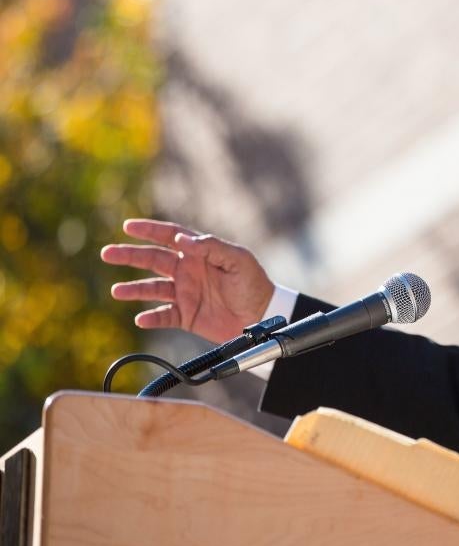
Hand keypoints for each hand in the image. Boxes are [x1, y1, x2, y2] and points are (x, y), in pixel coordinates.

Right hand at [101, 219, 274, 343]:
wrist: (262, 315)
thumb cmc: (254, 283)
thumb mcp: (238, 260)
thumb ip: (212, 247)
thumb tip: (183, 240)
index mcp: (199, 254)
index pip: (170, 237)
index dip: (149, 230)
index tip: (128, 226)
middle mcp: (188, 271)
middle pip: (153, 259)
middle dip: (130, 255)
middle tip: (108, 253)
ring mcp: (185, 293)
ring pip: (152, 288)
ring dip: (134, 289)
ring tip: (117, 291)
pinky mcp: (187, 315)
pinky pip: (164, 316)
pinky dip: (152, 317)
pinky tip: (142, 319)